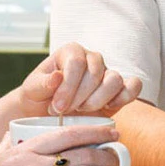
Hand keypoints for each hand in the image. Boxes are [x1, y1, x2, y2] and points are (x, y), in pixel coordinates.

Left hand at [16, 43, 142, 117]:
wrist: (46, 113)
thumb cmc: (39, 97)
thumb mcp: (31, 90)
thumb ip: (42, 83)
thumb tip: (57, 77)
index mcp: (71, 51)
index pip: (77, 62)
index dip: (68, 86)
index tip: (57, 107)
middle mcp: (92, 59)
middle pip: (96, 73)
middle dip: (80, 97)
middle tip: (64, 112)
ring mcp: (107, 73)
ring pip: (115, 80)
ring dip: (98, 100)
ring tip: (81, 111)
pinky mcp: (119, 90)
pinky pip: (133, 87)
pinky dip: (124, 97)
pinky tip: (106, 108)